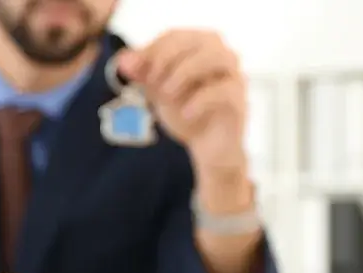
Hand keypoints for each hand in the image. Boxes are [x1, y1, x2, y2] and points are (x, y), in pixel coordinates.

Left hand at [117, 30, 248, 176]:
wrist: (207, 148)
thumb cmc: (186, 113)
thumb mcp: (158, 92)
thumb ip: (142, 75)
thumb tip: (123, 61)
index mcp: (201, 47)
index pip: (176, 35)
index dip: (152, 49)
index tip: (134, 69)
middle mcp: (222, 56)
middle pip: (198, 39)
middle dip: (168, 57)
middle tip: (151, 80)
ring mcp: (234, 77)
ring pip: (217, 57)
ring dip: (186, 71)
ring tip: (167, 94)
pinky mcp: (239, 101)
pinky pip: (224, 91)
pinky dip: (200, 101)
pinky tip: (185, 114)